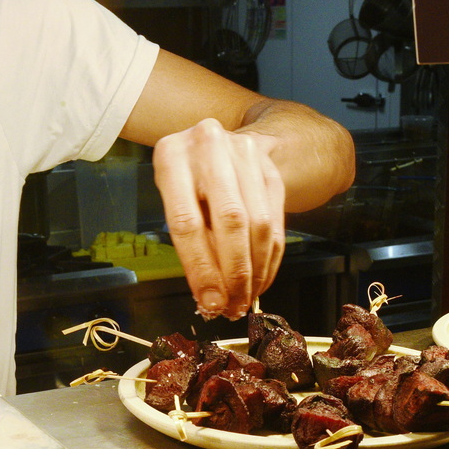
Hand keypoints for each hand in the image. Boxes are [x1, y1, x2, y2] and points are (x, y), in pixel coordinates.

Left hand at [152, 118, 285, 319]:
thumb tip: (211, 294)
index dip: (201, 268)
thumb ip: (189, 239)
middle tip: (233, 305)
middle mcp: (210, 147)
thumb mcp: (173, 198)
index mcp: (172, 156)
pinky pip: (275, 224)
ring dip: (256, 271)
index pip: (188, 222)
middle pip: (231, 221)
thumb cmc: (186, 179)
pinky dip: (269, 260)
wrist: (219, 143)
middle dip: (235, 273)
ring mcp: (245, 155)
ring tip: (246, 298)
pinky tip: (260, 280)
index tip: (210, 301)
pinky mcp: (271, 170)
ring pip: (259, 224)